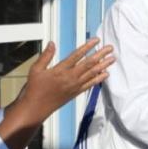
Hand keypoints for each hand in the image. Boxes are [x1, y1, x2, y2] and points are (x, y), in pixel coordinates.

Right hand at [0, 39, 114, 148]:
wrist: (36, 108)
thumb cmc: (34, 89)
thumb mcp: (35, 70)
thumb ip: (45, 56)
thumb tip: (52, 44)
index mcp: (60, 70)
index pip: (77, 55)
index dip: (88, 47)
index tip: (96, 40)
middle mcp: (70, 77)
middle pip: (89, 63)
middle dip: (101, 54)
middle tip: (110, 48)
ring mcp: (74, 86)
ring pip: (92, 73)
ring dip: (103, 65)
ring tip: (112, 59)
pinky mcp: (76, 93)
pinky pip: (90, 85)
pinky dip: (98, 79)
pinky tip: (105, 74)